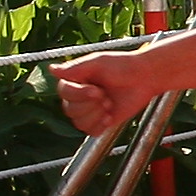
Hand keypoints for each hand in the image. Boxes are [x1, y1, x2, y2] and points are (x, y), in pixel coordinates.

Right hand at [56, 35, 195, 135]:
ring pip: (79, 123)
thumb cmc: (123, 66)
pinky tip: (110, 116)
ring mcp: (90, 110)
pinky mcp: (101, 121)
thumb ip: (74, 68)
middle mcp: (80, 96)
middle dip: (90, 105)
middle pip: (70, 110)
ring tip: (109, 104)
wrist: (145, 77)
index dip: (79, 94)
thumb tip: (51, 69)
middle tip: (106, 96)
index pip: (64, 92)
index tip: (97, 89)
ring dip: (96, 115)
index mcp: (76, 80)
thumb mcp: (98, 63)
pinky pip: (91, 132)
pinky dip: (100, 126)